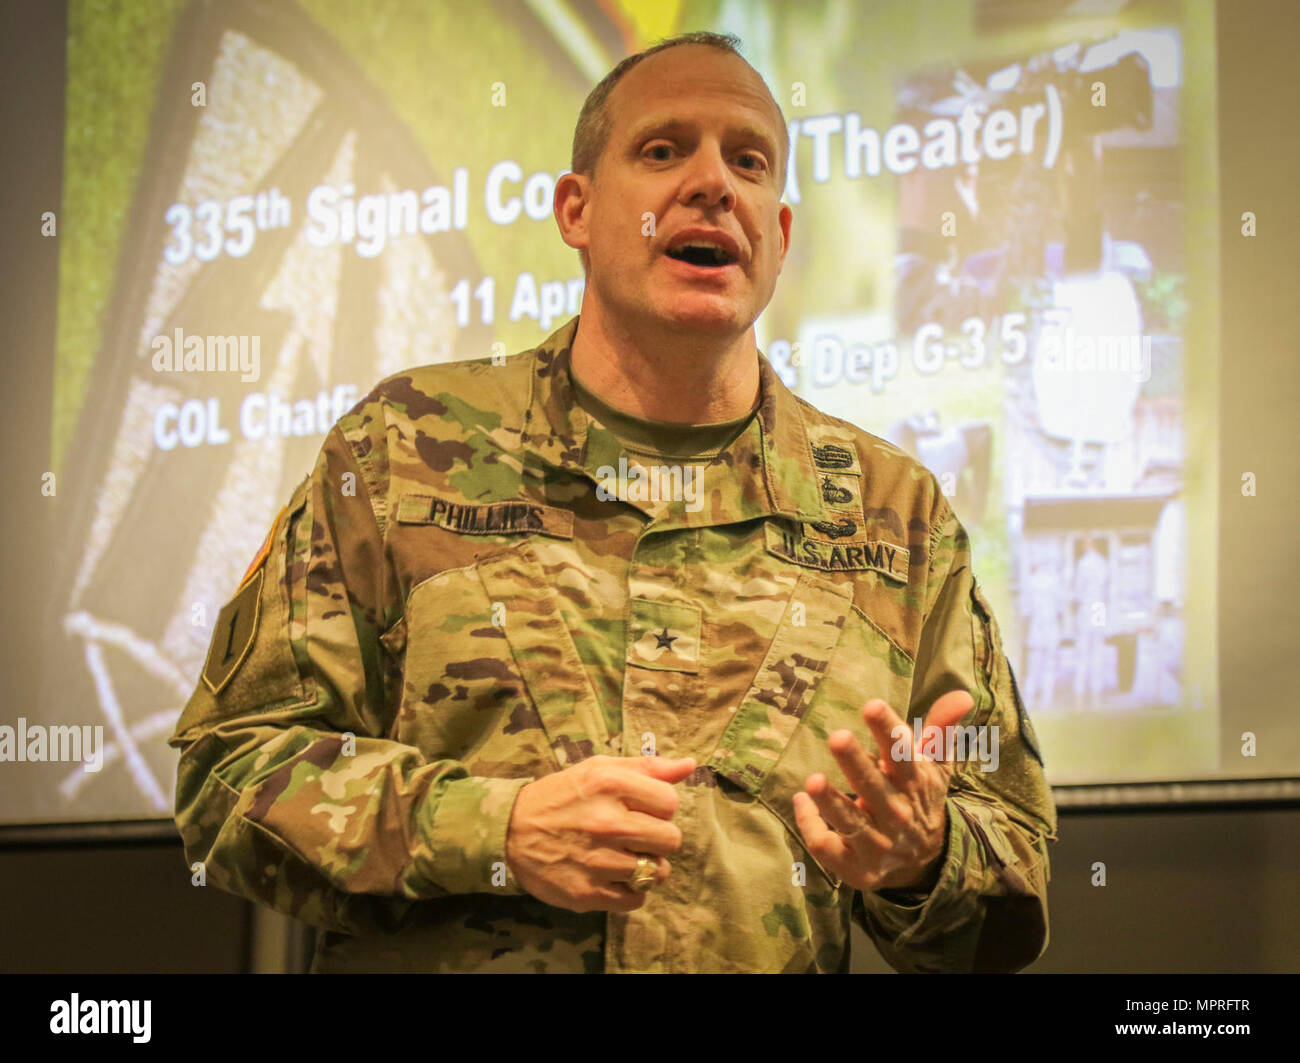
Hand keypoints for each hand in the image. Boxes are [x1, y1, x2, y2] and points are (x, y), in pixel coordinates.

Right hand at [506, 754, 694, 912]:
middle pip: (671, 840)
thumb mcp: (599, 769)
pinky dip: (631, 891)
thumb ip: (647, 768)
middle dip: (659, 838)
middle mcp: (606, 822)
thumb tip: (690, 765)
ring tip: (626, 857)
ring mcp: (597, 860)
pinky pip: (636, 899)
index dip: (661, 807)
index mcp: (610, 784)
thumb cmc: (562, 796)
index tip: (643, 809)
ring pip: (657, 872)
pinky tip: (614, 877)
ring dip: (647, 867)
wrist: (510, 831)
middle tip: (638, 835)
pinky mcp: (588, 892)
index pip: (670, 802)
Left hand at [793, 691, 973, 892]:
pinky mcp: (856, 866)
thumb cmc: (919, 798)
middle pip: (874, 786)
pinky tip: (800, 801)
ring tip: (812, 780)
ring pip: (850, 822)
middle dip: (855, 764)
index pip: (903, 753)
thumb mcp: (935, 766)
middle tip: (837, 737)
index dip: (888, 730)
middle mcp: (897, 813)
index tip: (872, 705)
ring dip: (831, 802)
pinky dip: (812, 828)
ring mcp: (877, 843)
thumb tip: (963, 694)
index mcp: (914, 782)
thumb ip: (940, 730)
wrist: (924, 861)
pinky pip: (829, 849)